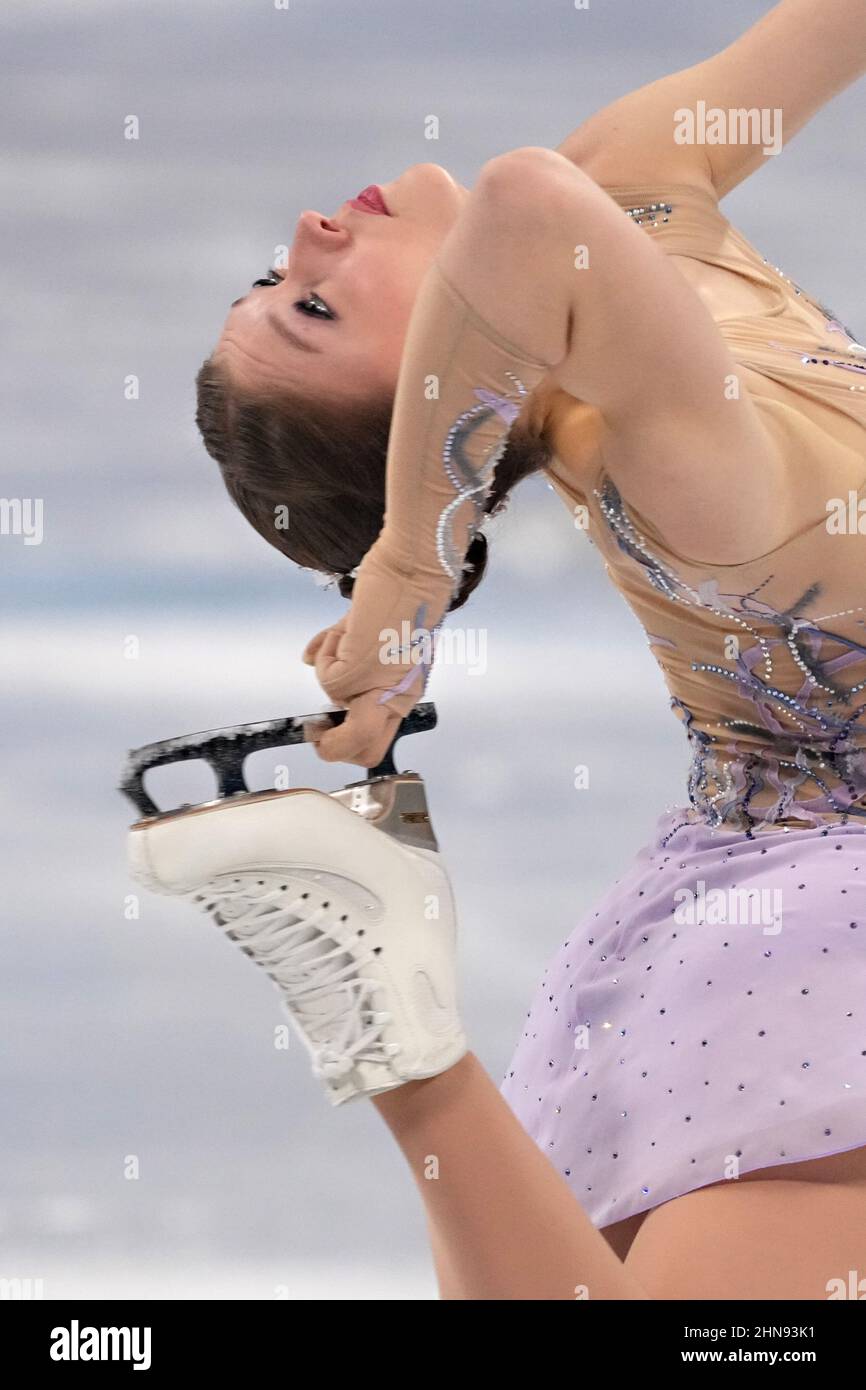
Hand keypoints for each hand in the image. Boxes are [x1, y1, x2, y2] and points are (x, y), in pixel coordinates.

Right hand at [302, 538, 450, 767]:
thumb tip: (308, 660)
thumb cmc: (402, 593)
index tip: (329, 723)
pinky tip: (345, 627)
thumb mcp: (371, 632)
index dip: (348, 741)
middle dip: (332, 746)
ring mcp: (379, 688)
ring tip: (343, 639)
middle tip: (317, 725)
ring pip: (340, 724)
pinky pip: (326, 678)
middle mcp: (398, 697)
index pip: (379, 741)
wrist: (415, 566)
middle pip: (365, 753)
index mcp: (404, 691)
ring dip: (327, 679)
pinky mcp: (362, 670)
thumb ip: (344, 652)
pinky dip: (326, 651)